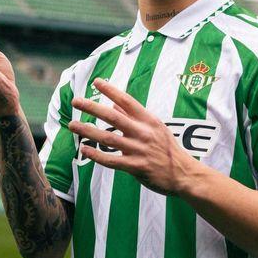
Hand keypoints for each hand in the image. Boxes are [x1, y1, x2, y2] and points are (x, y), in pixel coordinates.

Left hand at [68, 78, 202, 196]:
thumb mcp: (155, 128)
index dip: (111, 90)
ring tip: (72, 126)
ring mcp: (140, 150)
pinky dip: (96, 155)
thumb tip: (113, 102)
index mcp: (149, 120)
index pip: (127, 100)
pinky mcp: (137, 167)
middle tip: (76, 101)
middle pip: (113, 116)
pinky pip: (112, 160)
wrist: (185, 175)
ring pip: (108, 138)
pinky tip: (84, 150)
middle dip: (92, 107)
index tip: (96, 82)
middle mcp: (143, 132)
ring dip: (88, 131)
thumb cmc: (168, 150)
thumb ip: (134, 116)